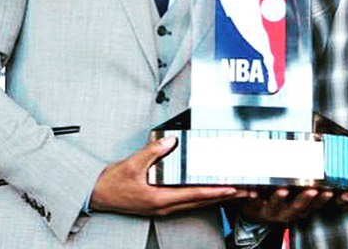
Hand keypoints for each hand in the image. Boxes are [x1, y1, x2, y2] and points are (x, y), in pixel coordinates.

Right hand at [90, 136, 252, 215]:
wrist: (99, 196)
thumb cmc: (114, 183)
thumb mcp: (132, 164)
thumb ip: (153, 152)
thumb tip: (171, 141)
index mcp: (160, 198)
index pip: (194, 195)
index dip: (215, 191)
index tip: (233, 187)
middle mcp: (166, 206)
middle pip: (202, 202)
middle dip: (226, 196)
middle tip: (248, 191)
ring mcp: (165, 207)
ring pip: (198, 204)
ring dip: (219, 198)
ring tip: (239, 192)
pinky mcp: (163, 203)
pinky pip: (189, 201)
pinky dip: (205, 197)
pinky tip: (213, 192)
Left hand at [240, 188, 332, 224]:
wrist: (256, 213)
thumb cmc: (278, 199)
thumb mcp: (292, 195)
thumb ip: (301, 182)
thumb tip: (316, 157)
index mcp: (298, 209)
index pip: (313, 206)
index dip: (322, 200)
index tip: (329, 192)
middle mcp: (287, 212)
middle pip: (297, 208)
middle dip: (304, 199)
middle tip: (312, 191)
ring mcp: (271, 211)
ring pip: (276, 205)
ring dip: (280, 198)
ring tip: (282, 190)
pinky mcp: (256, 207)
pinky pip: (255, 203)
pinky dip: (254, 198)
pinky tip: (253, 192)